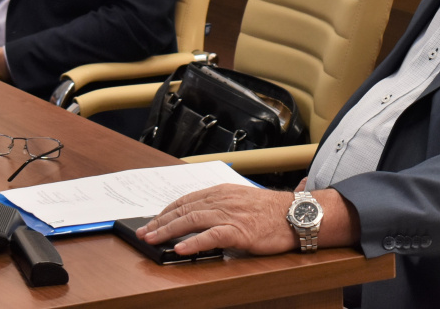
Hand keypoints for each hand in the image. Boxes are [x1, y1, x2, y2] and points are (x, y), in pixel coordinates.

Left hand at [138, 185, 295, 255]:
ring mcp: (230, 214)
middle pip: (183, 209)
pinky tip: (180, 248)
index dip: (166, 211)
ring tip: (152, 240)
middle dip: (159, 222)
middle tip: (143, 233)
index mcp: (222, 192)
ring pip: (191, 220)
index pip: (186, 200)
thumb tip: (200, 218)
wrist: (296, 214)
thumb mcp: (242, 201)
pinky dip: (193, 242)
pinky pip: (211, 236)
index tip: (152, 221)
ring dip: (168, 231)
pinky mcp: (239, 231)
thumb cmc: (272, 211)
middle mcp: (222, 200)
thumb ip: (222, 207)